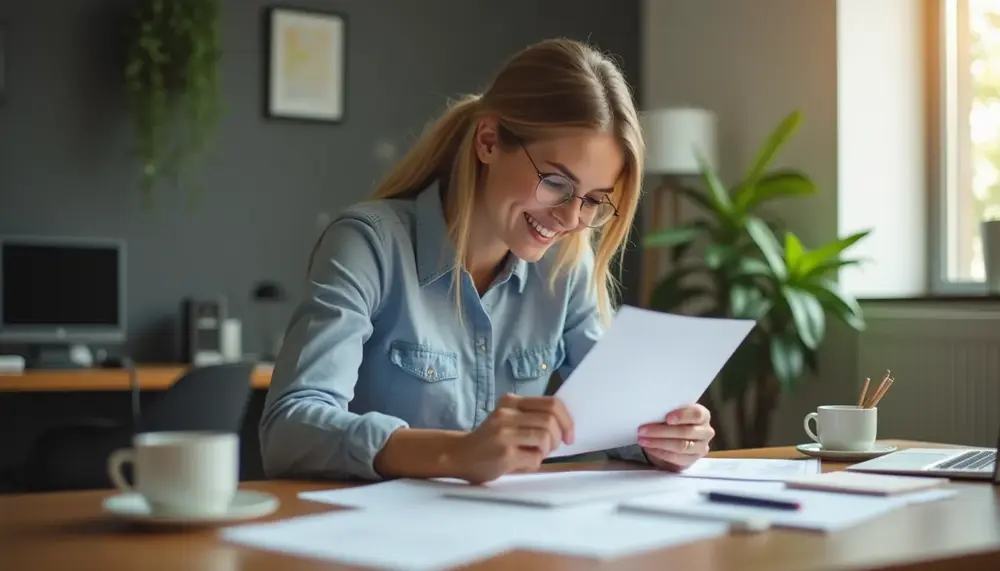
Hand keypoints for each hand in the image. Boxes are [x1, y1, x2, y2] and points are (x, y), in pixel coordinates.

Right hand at [445, 394, 574, 483]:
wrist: (459, 456)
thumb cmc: (490, 441)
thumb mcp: (509, 420)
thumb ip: (532, 418)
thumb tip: (565, 427)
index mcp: (511, 402)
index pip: (551, 403)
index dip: (567, 420)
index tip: (569, 435)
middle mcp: (507, 413)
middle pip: (550, 420)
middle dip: (557, 437)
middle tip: (550, 448)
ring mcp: (504, 433)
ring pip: (545, 437)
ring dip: (547, 450)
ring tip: (535, 455)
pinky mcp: (504, 454)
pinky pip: (535, 458)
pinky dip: (535, 463)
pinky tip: (522, 464)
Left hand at [637, 404, 713, 470]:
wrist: (679, 439)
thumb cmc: (675, 421)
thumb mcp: (674, 413)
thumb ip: (669, 411)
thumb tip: (650, 411)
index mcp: (703, 415)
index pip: (696, 414)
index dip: (682, 416)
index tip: (667, 418)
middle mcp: (706, 431)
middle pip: (685, 432)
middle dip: (661, 431)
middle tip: (642, 430)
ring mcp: (701, 447)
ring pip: (680, 446)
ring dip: (658, 443)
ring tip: (642, 440)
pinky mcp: (692, 459)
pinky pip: (676, 458)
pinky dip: (660, 452)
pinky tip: (649, 448)